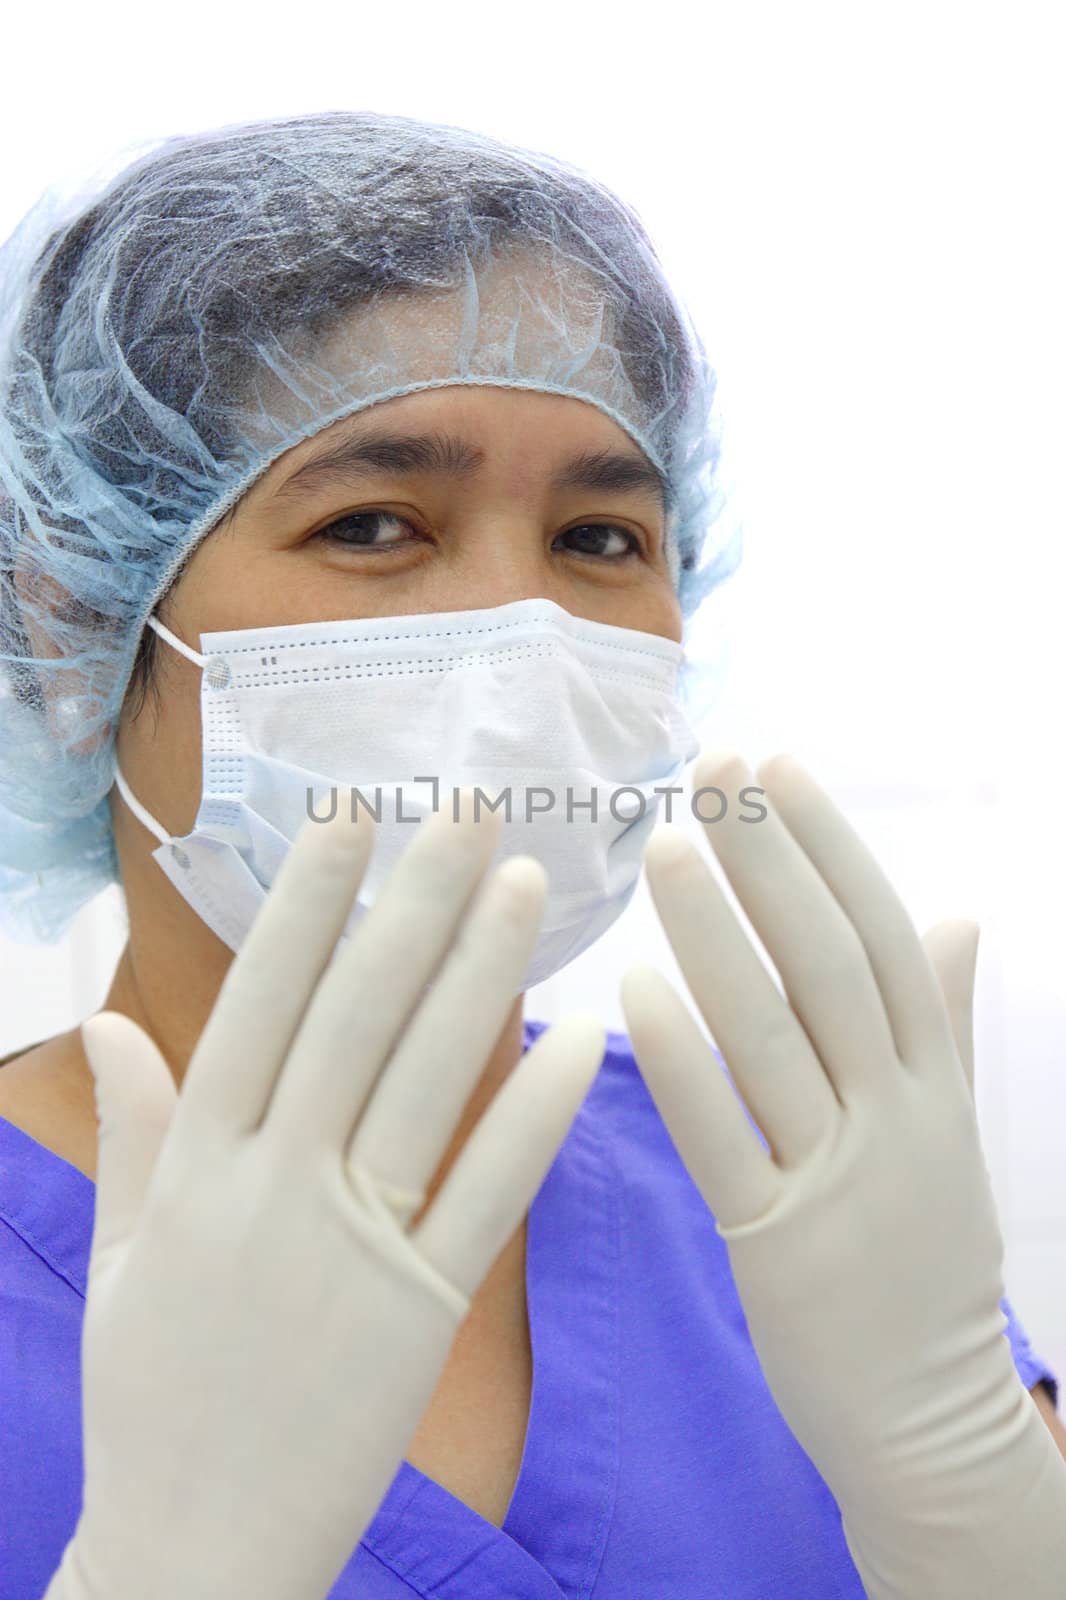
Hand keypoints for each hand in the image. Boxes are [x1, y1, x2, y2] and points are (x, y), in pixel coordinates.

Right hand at [47, 795, 604, 1599]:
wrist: (196, 1553)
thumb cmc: (153, 1401)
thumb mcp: (120, 1262)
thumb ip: (130, 1135)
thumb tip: (111, 1027)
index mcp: (197, 1168)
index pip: (260, 1004)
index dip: (308, 905)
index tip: (350, 816)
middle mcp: (274, 1187)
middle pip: (355, 1018)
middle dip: (412, 903)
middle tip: (466, 808)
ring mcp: (351, 1246)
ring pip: (425, 1082)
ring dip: (479, 974)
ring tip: (524, 883)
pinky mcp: (421, 1310)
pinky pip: (488, 1195)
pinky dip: (536, 1112)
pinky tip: (584, 1037)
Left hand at [621, 751, 1065, 1597]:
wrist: (930, 1420)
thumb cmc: (924, 1263)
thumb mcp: (952, 1135)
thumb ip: (941, 1023)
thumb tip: (958, 917)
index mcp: (935, 1080)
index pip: (881, 935)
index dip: (830, 846)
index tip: (777, 766)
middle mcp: (898, 1116)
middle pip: (828, 963)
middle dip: (771, 858)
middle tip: (711, 770)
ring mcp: (841, 1181)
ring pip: (774, 1034)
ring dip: (717, 933)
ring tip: (664, 847)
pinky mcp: (779, 1247)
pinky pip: (724, 1137)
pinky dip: (683, 1059)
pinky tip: (634, 986)